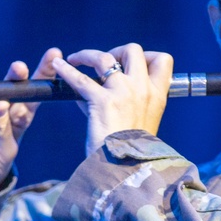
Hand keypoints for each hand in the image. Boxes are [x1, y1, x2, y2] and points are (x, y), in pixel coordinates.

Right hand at [0, 48, 61, 197]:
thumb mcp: (3, 154)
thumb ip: (3, 131)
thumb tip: (0, 104)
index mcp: (19, 118)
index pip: (34, 94)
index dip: (44, 75)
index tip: (55, 55)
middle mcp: (0, 107)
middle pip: (11, 86)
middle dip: (16, 75)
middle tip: (19, 68)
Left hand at [52, 43, 173, 155]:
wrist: (126, 169)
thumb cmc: (131, 151)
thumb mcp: (140, 123)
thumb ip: (127, 102)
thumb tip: (97, 87)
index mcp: (157, 96)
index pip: (162, 61)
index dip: (147, 56)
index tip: (131, 63)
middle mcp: (143, 89)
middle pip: (133, 50)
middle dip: (116, 51)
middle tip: (103, 61)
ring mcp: (123, 93)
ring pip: (105, 58)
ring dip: (88, 55)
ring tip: (75, 59)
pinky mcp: (102, 101)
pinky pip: (80, 79)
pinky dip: (66, 70)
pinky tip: (58, 66)